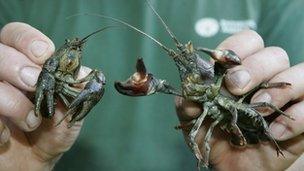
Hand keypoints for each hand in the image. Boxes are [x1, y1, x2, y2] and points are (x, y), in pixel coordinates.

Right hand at [0, 22, 89, 169]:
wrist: (34, 162)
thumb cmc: (52, 132)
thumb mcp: (71, 113)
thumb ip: (77, 92)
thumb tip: (84, 71)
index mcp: (25, 65)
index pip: (16, 35)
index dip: (28, 39)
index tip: (45, 54)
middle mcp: (3, 74)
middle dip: (17, 66)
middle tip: (34, 84)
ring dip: (13, 101)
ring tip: (32, 121)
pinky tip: (7, 137)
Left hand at [175, 30, 303, 170]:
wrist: (231, 164)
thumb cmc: (213, 133)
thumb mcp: (193, 118)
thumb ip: (189, 102)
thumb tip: (189, 90)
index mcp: (239, 70)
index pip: (247, 42)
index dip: (235, 50)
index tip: (220, 69)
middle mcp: (266, 77)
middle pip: (274, 54)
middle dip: (254, 68)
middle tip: (236, 88)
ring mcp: (286, 96)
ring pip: (301, 72)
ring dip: (278, 89)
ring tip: (258, 105)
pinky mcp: (301, 116)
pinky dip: (296, 117)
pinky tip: (273, 132)